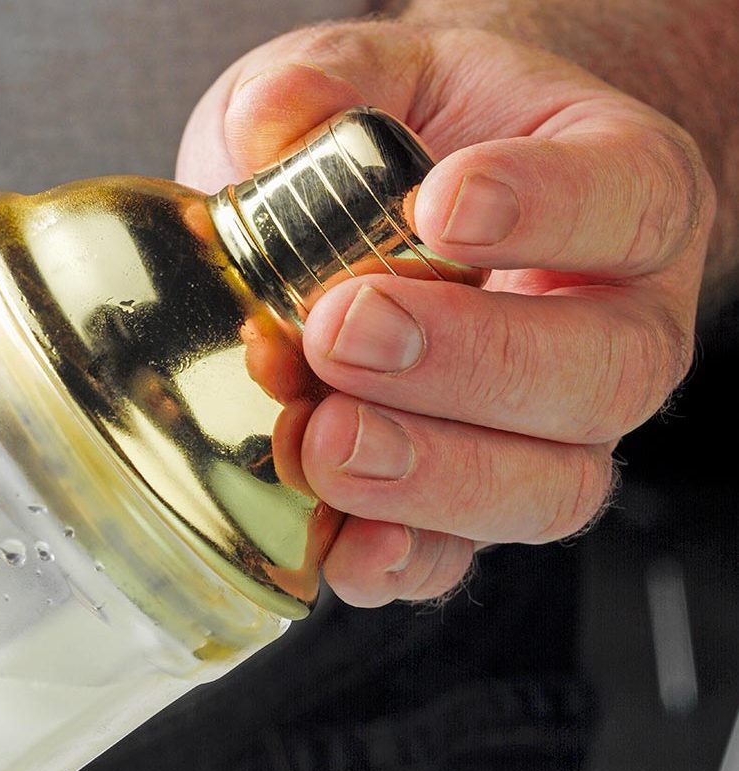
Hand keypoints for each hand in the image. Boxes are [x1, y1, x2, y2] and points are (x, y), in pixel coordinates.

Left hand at [178, 21, 713, 604]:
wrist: (416, 213)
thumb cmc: (417, 141)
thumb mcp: (380, 77)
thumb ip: (333, 80)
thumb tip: (274, 118)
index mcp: (621, 194)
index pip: (627, 203)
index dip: (548, 210)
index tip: (442, 203)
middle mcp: (616, 327)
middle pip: (597, 374)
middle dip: (468, 365)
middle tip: (346, 332)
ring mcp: (554, 435)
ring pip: (547, 487)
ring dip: (432, 478)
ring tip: (326, 442)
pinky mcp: (472, 509)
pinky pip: (464, 562)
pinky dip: (401, 563)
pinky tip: (337, 544)